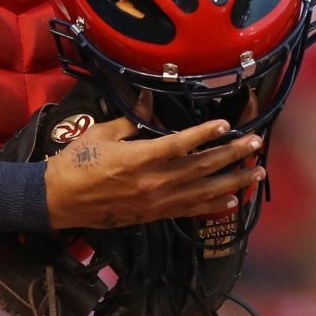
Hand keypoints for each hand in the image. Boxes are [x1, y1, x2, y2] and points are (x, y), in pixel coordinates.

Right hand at [43, 116, 263, 230]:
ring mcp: (156, 201)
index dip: (205, 134)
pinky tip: (231, 200)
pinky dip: (213, 205)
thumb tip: (150, 102)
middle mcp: (153, 181)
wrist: (60, 199)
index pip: (180, 144)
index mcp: (138, 158)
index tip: (225, 125)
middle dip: (232, 154)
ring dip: (233, 181)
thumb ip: (131, 120)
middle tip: (255, 144)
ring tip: (255, 172)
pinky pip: (190, 210)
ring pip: (203, 190)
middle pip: (201, 167)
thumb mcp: (100, 133)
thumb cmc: (76, 162)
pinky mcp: (154, 214)